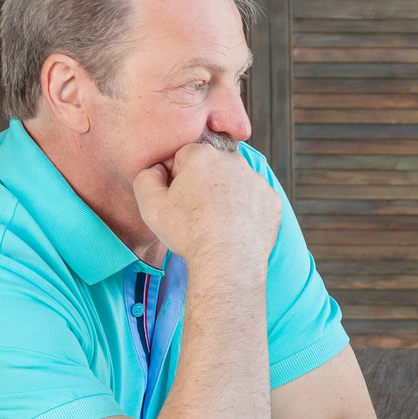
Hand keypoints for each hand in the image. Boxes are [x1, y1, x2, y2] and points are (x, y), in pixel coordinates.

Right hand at [133, 136, 279, 271]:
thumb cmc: (188, 234)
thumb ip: (146, 178)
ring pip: (234, 182)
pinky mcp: (272, 200)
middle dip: (202, 183)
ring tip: (216, 223)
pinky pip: (254, 199)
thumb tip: (158, 169)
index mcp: (202, 155)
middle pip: (211, 167)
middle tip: (196, 213)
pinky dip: (246, 210)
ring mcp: (256, 180)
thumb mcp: (151, 205)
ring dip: (225, 196)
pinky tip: (235, 227)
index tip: (177, 199)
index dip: (176, 178)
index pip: (183, 157)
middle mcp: (233, 161)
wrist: (227, 262)